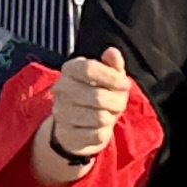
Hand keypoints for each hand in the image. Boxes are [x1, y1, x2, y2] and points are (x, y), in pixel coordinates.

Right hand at [38, 48, 133, 182]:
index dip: (112, 77)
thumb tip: (112, 52)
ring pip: (100, 117)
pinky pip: (97, 134)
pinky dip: (104, 132)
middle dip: (117, 102)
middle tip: (119, 104)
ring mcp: (61, 112)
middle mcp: (61, 89)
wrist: (77, 125)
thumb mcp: (108, 77)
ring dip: (111, 117)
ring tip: (108, 115)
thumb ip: (113, 64)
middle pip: (98, 96)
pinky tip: (99, 128)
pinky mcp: (67, 134)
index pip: (89, 69)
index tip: (126, 85)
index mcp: (70, 69)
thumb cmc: (97, 94)